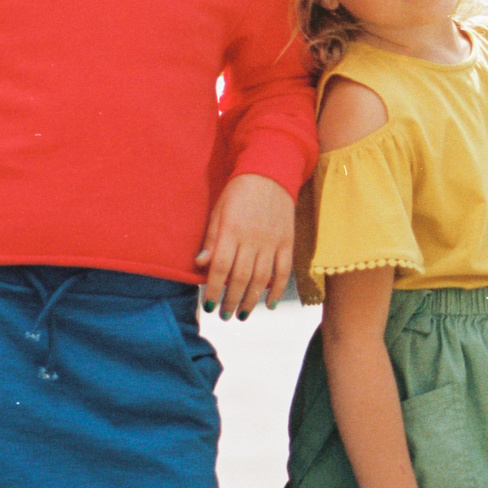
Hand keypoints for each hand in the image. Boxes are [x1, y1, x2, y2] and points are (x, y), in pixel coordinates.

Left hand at [195, 171, 293, 318]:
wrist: (270, 173)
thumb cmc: (238, 192)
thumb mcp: (218, 211)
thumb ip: (211, 239)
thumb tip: (200, 264)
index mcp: (231, 230)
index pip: (221, 267)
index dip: (214, 289)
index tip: (209, 305)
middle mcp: (252, 239)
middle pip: (240, 278)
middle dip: (231, 301)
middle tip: (224, 315)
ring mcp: (272, 241)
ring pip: (261, 279)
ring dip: (251, 300)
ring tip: (242, 314)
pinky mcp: (287, 242)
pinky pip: (284, 271)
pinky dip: (277, 289)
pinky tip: (270, 304)